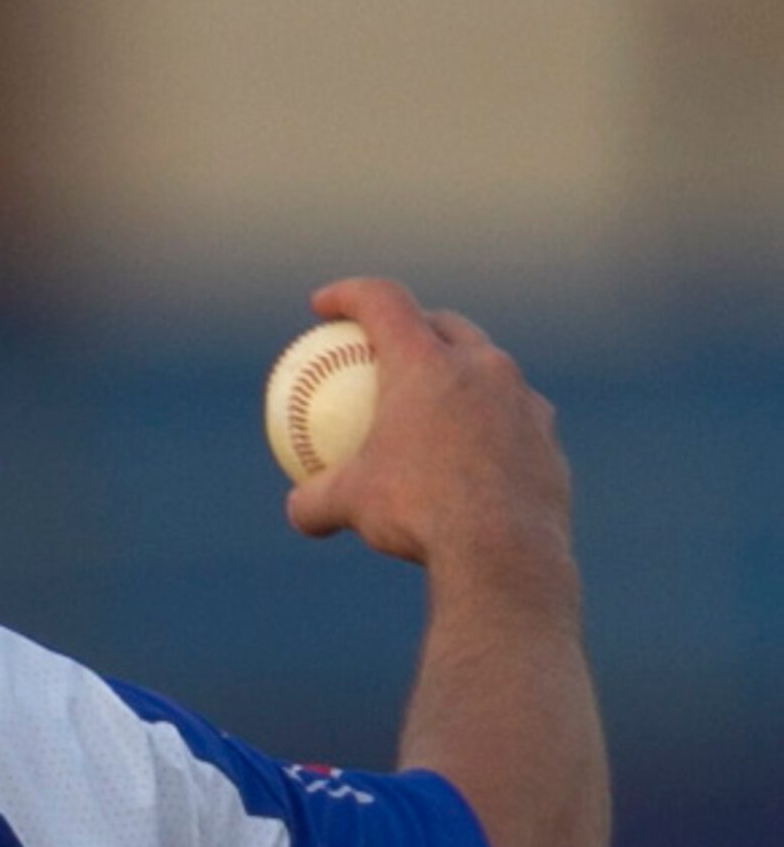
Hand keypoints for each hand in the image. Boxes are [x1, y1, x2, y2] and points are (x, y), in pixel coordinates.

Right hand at [286, 277, 571, 573]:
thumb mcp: (349, 507)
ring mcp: (522, 400)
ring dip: (461, 375)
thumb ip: (316, 500)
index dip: (349, 295)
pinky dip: (489, 425)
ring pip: (490, 369)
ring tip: (440, 403)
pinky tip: (474, 456)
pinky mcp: (547, 437)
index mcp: (426, 364)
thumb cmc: (418, 514)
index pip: (383, 303)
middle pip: (445, 324)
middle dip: (416, 324)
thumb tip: (299, 510)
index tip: (325, 306)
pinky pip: (513, 417)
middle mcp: (481, 367)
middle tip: (391, 347)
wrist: (504, 551)